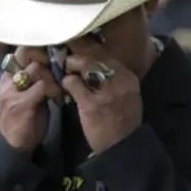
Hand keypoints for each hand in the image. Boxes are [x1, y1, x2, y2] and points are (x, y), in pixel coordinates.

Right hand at [0, 47, 61, 152]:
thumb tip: (55, 63)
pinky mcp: (21, 104)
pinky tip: (59, 97)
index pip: (22, 50)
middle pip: (29, 54)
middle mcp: (8, 81)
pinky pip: (42, 86)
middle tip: (64, 68)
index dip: (40, 48)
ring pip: (37, 68)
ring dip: (54, 75)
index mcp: (8, 77)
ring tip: (62, 86)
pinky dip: (54, 89)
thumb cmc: (24, 120)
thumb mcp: (27, 95)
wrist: (11, 147)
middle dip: (50, 59)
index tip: (58, 53)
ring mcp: (12, 92)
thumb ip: (36, 80)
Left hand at [62, 39, 142, 153]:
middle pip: (94, 54)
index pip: (105, 52)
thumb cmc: (121, 122)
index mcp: (127, 77)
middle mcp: (119, 80)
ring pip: (84, 63)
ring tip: (62, 67)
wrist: (122, 148)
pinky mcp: (92, 104)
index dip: (87, 45)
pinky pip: (73, 82)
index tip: (75, 42)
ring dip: (69, 63)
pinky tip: (63, 86)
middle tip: (62, 47)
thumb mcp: (126, 95)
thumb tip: (93, 61)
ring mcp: (106, 91)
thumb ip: (113, 77)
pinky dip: (66, 81)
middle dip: (76, 48)